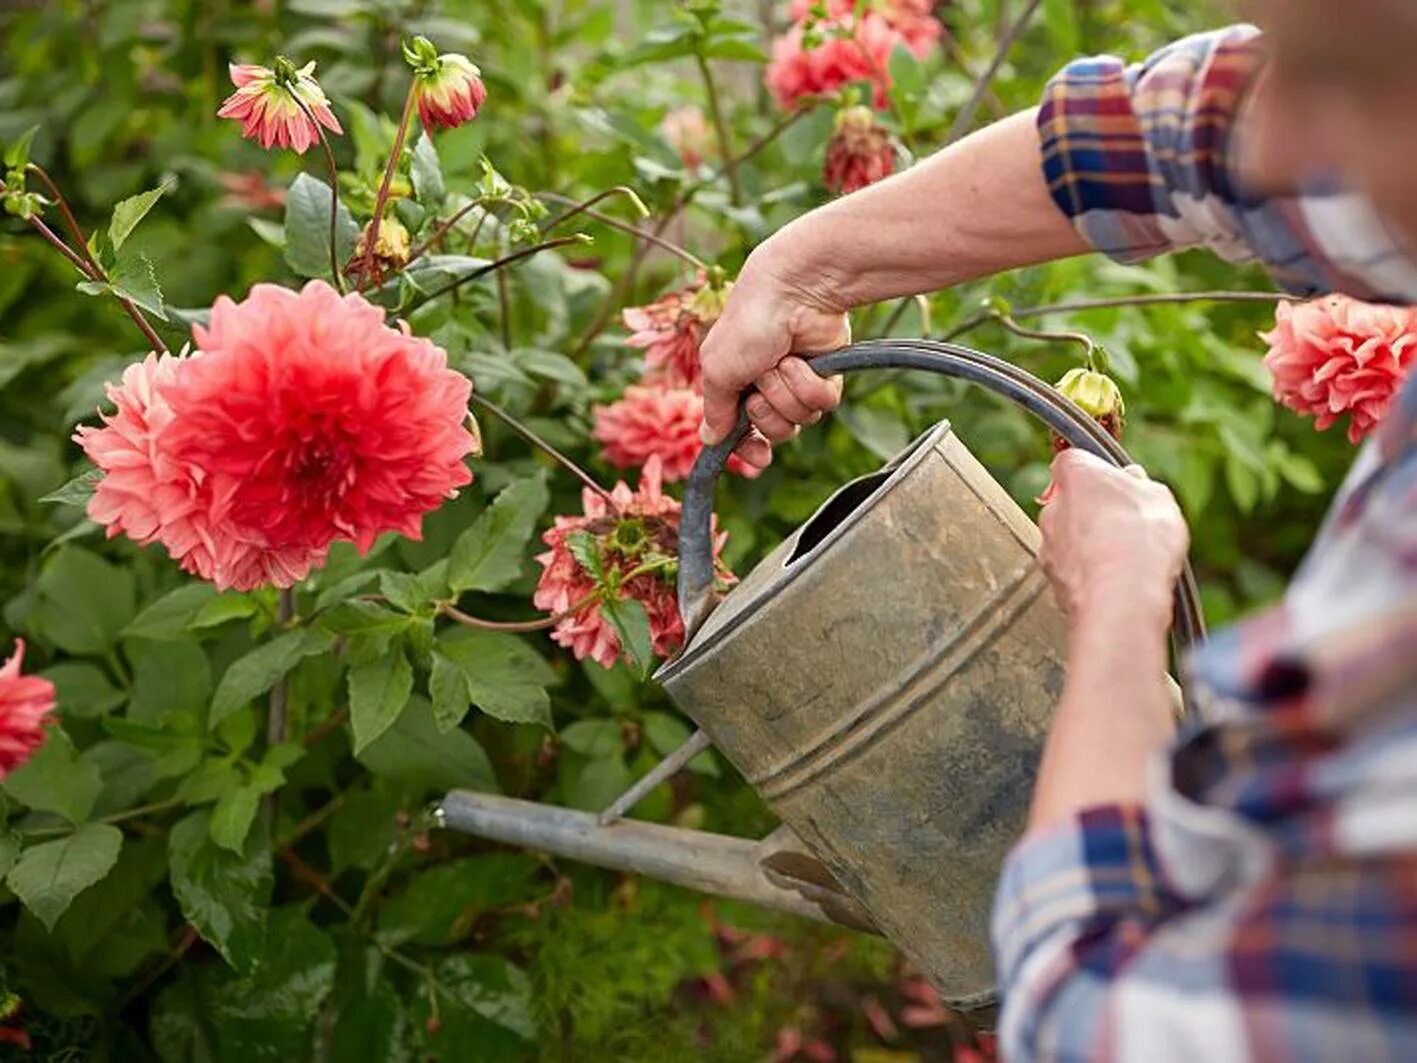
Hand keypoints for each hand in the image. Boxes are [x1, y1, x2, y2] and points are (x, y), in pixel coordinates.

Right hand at [699, 242, 848, 470]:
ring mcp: (797, 382)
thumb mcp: (717, 369)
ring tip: (783, 362)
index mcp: (736, 386)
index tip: (758, 456)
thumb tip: (708, 439)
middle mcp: (767, 387)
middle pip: (775, 432)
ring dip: (788, 393)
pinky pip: (823, 405)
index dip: (750, 449)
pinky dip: (810, 385)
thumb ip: (714, 409)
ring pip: (800, 420)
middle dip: (768, 410)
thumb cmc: (748, 325)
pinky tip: (803, 362)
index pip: (744, 433)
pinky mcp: (827, 376)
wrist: (793, 293)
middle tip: (762, 380)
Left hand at [1037, 450, 1189, 628]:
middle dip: (1092, 511)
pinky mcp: (1052, 579)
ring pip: (1068, 538)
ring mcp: (1048, 546)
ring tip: (1124, 559)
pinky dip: (1087, 574)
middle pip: (1070, 502)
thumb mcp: (1157, 497)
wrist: (1121, 595)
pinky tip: (1113, 582)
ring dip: (1089, 545)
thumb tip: (1133, 482)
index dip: (1095, 471)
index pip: (1073, 460)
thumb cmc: (1140, 539)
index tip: (1113, 482)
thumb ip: (1139, 486)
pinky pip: (1071, 571)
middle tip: (1125, 524)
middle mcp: (1052, 508)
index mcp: (1075, 475)